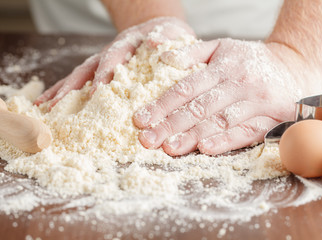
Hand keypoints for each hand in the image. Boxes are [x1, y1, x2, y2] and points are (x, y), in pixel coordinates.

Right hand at [34, 17, 194, 108]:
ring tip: (45, 107)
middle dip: (72, 86)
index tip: (98, 91)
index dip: (104, 73)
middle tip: (58, 104)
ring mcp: (102, 63)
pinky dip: (62, 92)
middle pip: (87, 68)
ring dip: (62, 91)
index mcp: (127, 45)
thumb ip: (164, 39)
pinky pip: (78, 82)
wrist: (159, 31)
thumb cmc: (168, 37)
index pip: (113, 58)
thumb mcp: (170, 34)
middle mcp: (109, 54)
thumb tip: (154, 43)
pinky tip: (47, 104)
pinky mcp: (99, 71)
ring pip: (78, 76)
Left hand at [133, 39, 321, 155]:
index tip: (140, 119)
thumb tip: (162, 57)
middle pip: (199, 107)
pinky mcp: (271, 119)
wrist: (294, 67)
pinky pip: (246, 132)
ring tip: (169, 148)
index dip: (161, 104)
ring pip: (219, 121)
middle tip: (147, 140)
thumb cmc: (250, 60)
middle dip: (170, 125)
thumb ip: (192, 52)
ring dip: (193, 136)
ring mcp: (256, 102)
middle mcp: (239, 83)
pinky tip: (205, 149)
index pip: (186, 87)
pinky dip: (225, 141)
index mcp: (223, 65)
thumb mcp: (222, 47)